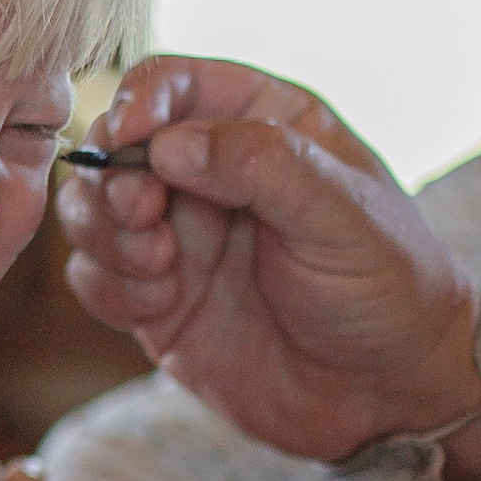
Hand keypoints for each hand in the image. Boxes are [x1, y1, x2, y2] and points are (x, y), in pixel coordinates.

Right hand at [55, 56, 480, 463]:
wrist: (388, 396)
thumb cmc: (387, 288)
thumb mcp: (342, 214)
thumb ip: (261, 165)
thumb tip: (168, 144)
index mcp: (260, 123)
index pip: (172, 84)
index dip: (136, 102)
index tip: (131, 137)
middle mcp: (209, 174)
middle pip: (114, 145)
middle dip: (114, 180)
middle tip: (144, 217)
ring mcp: (178, 237)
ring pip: (91, 209)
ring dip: (105, 234)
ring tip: (159, 265)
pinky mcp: (155, 299)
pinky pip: (93, 276)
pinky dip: (109, 287)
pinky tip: (159, 306)